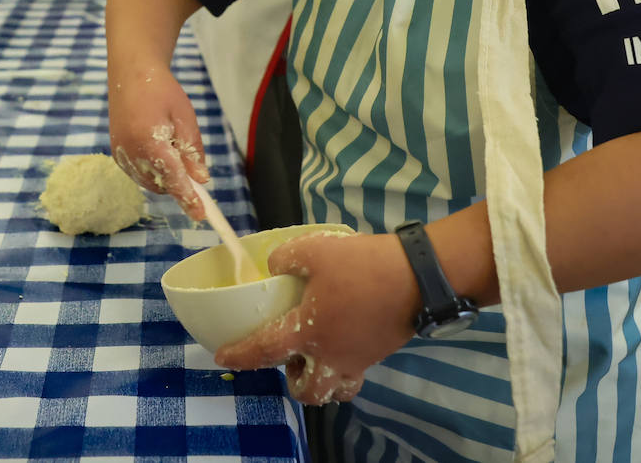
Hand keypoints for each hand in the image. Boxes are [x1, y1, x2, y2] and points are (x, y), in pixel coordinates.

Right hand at [107, 65, 207, 218]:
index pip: (173, 179)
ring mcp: (120, 154)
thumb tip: (201, 180)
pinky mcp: (116, 153)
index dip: (188, 198)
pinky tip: (157, 146)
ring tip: (168, 142)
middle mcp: (131, 153)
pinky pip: (138, 173)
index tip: (200, 215)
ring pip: (150, 181)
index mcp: (150, 142)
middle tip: (185, 154)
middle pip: (162, 183)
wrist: (131, 74)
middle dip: (178, 180)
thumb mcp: (186, 117)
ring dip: (165, 175)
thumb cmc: (162, 91)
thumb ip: (193, 151)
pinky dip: (152, 170)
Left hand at [214, 231, 418, 404]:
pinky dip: (345, 366)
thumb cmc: (363, 265)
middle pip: (309, 391)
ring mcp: (359, 358)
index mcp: (308, 332)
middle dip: (293, 383)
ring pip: (337, 390)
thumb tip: (275, 267)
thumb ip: (286, 258)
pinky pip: (356, 372)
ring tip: (316, 357)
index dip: (240, 356)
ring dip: (322, 382)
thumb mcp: (315, 249)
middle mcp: (332, 355)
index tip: (223, 358)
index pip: (265, 351)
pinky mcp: (380, 352)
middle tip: (289, 360)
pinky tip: (342, 338)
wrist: (417, 276)